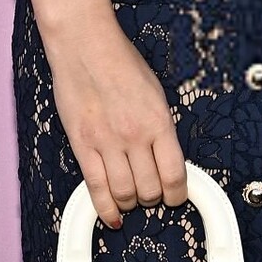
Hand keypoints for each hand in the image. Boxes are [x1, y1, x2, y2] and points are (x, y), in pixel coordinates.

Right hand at [44, 18, 187, 229]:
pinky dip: (105, 209)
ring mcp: (106, 143)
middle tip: (151, 194)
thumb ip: (161, 127)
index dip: (178, 195)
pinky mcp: (82, 145)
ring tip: (132, 199)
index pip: (175, 176)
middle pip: (150, 190)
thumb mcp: (156, 93)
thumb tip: (166, 157)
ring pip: (124, 195)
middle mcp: (134, 136)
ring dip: (131, 204)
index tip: (176, 197)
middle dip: (154, 199)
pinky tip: (112, 216)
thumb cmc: (121, 63)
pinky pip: (95, 188)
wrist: (86, 45)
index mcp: (159, 122)